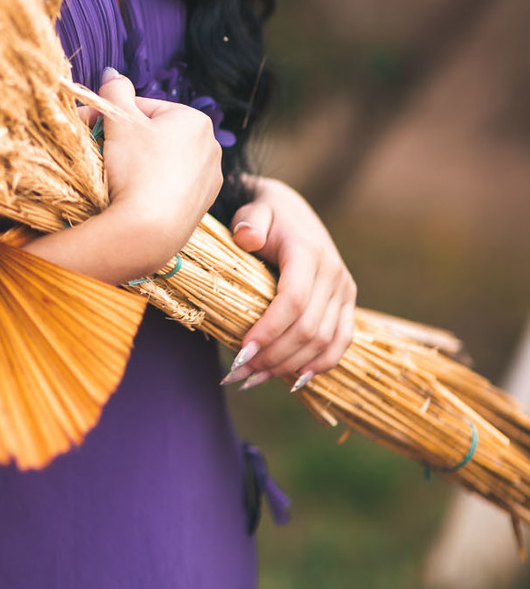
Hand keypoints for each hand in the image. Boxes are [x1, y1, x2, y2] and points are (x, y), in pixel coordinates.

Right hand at [28, 71, 222, 287]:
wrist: (148, 230)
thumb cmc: (136, 167)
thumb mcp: (120, 120)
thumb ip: (115, 90)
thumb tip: (112, 73)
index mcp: (195, 119)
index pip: (145, 108)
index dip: (114, 117)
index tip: (90, 126)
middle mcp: (211, 147)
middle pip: (155, 135)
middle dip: (126, 139)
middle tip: (99, 149)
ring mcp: (208, 180)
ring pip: (162, 161)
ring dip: (138, 162)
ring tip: (116, 175)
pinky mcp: (200, 207)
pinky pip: (169, 187)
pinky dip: (151, 186)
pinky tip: (134, 195)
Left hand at [224, 176, 355, 391]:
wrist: (291, 210)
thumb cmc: (264, 213)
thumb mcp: (253, 209)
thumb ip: (249, 221)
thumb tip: (248, 238)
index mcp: (308, 251)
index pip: (293, 300)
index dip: (269, 330)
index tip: (241, 351)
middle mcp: (333, 273)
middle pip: (308, 328)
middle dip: (274, 356)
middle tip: (239, 372)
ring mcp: (344, 290)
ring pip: (324, 341)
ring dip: (290, 365)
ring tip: (255, 377)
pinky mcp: (347, 304)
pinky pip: (341, 342)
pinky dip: (321, 365)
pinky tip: (294, 379)